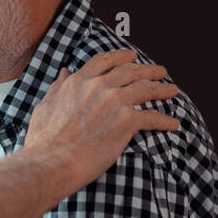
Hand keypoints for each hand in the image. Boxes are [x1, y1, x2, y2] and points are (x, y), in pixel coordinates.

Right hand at [24, 50, 179, 196]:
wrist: (53, 161)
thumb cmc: (45, 140)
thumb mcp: (46, 106)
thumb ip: (58, 87)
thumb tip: (64, 72)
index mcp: (79, 81)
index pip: (105, 61)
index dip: (121, 57)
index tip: (132, 57)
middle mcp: (99, 86)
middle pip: (131, 71)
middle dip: (148, 69)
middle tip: (160, 71)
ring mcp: (115, 102)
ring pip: (146, 88)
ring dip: (162, 89)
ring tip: (172, 90)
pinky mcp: (127, 121)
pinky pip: (153, 117)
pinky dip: (165, 120)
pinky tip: (173, 124)